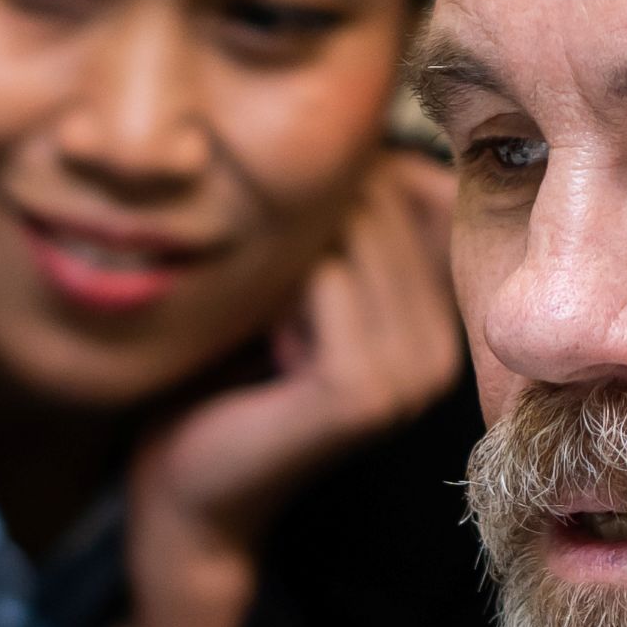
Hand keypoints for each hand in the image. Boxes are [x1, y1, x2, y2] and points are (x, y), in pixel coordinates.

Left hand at [63, 150, 462, 626]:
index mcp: (436, 319)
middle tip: (251, 272)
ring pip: (351, 231)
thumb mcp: (285, 284)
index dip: (330, 187)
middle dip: (304, 211)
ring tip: (253, 306)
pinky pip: (322, 277)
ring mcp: (410, 372)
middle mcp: (440, 346)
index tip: (272, 238)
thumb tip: (362, 134)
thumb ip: (336, 224)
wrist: (186, 492)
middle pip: (381, 201)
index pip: (408, 186)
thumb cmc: (223, 378)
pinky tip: (250, 330)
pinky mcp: (362, 390)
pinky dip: (270, 284)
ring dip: (280, 247)